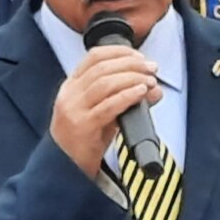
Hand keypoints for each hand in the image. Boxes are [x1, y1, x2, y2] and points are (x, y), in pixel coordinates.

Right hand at [50, 45, 161, 176]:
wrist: (66, 168)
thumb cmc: (85, 139)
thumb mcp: (103, 114)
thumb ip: (125, 99)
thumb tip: (154, 88)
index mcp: (72, 86)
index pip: (93, 56)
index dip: (119, 52)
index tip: (139, 55)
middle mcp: (70, 94)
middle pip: (102, 68)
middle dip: (131, 64)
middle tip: (151, 68)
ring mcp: (74, 110)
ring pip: (104, 83)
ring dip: (132, 78)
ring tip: (149, 81)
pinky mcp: (82, 126)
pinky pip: (108, 106)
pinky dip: (127, 96)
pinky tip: (141, 93)